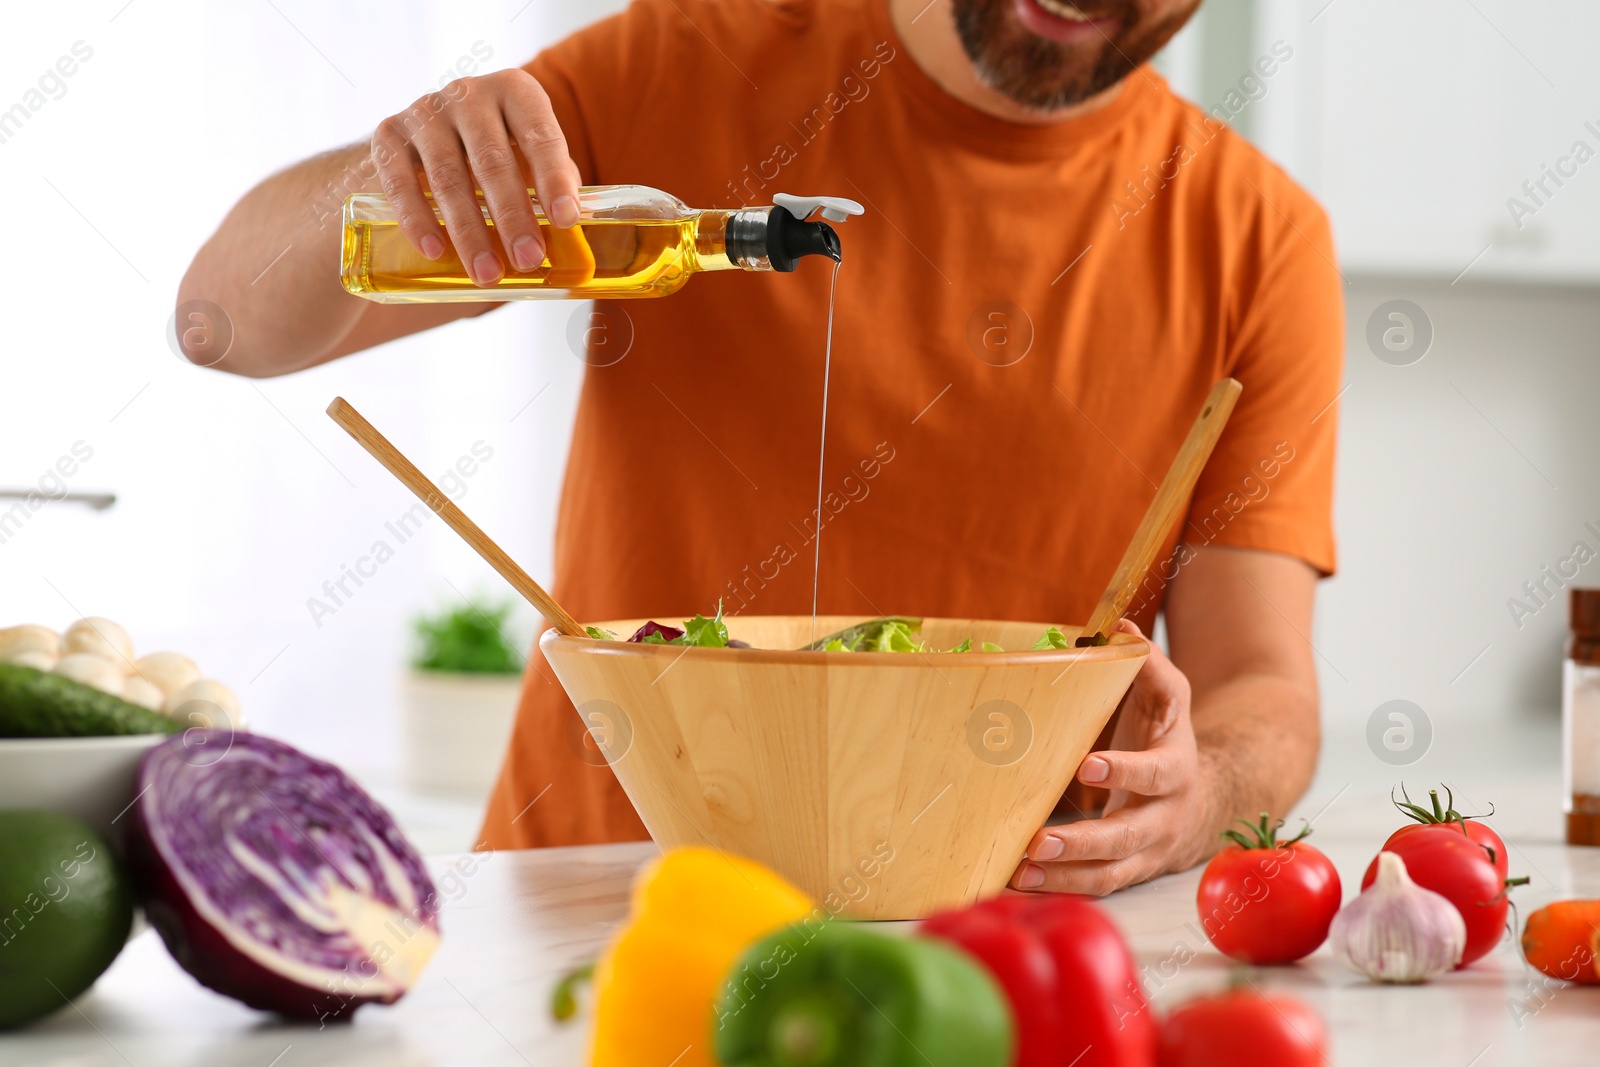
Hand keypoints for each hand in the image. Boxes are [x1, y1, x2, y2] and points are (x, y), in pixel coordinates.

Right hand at [371, 69, 581, 286]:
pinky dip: (417, 218)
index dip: (553, 179)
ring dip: (469, 231)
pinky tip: (434, 252)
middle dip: (513, 215)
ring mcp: (424, 111)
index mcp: (516, 93)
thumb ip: (554, 193)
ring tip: (487, 275)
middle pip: (492, 159)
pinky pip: (399, 179)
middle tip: (528, 260)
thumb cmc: (497, 162)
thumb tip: (579, 253)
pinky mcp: (387, 134)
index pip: (540, 134)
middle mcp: (469, 94)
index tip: (565, 221)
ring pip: (447, 175)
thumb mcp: (530, 166)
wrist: (426, 149)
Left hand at [1010, 619, 1212, 895]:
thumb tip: (1121, 630)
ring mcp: (1147, 851)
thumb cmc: (1164, 739)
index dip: (1125, 770)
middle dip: (1084, 842)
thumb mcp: (1167, 699)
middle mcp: (1164, 816)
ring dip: (1065, 876)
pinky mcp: (1128, 872)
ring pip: (1111, 872)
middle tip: (1039, 842)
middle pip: (1128, 836)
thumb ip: (1147, 666)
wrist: (1204, 800)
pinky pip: (1097, 886)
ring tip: (1021, 871)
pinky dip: (1062, 888)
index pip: (1154, 772)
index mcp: (1174, 768)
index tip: (1086, 765)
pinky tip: (1021, 883)